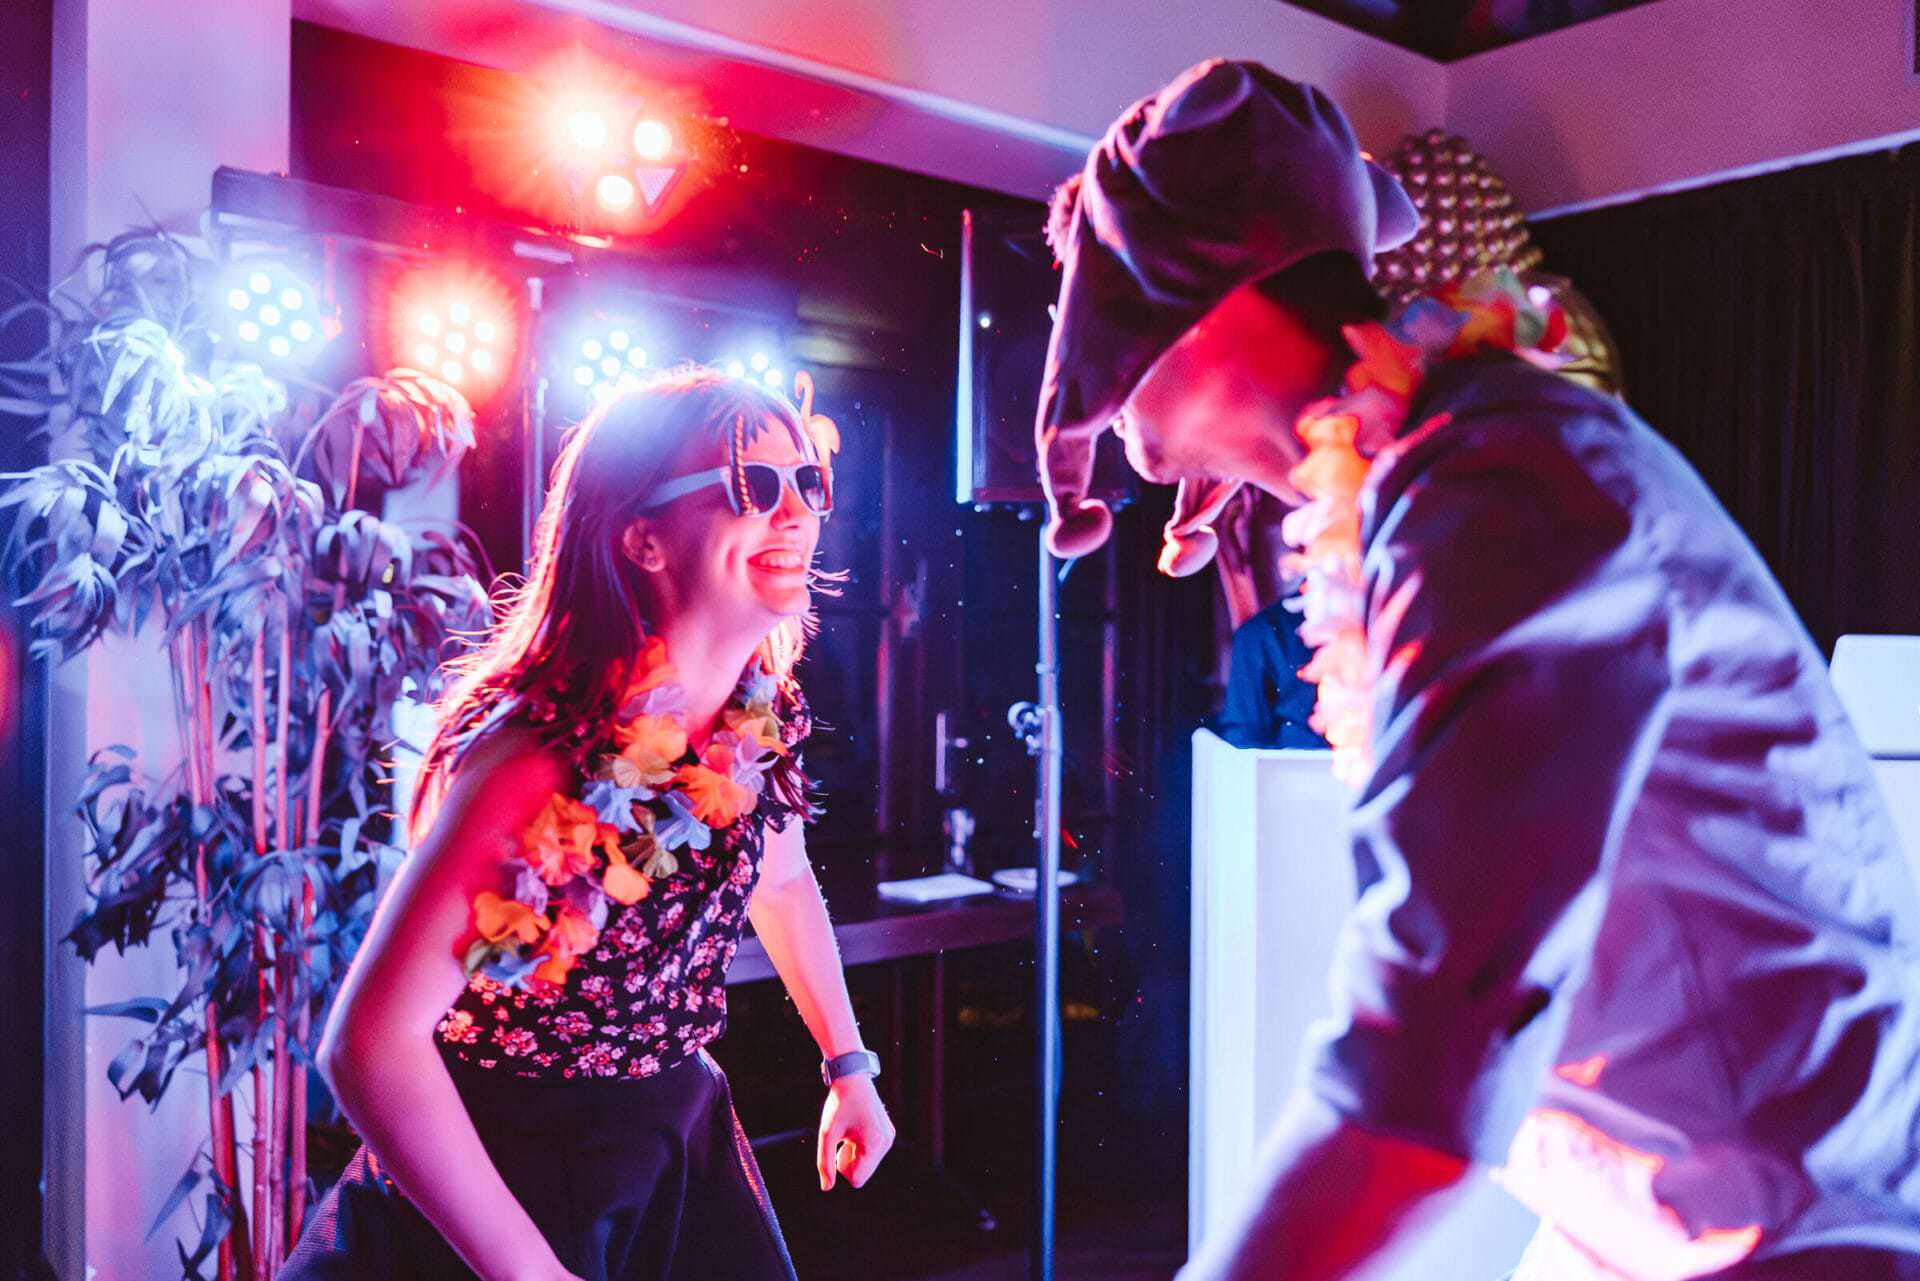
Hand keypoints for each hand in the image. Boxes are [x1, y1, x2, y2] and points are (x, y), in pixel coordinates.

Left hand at [817, 1072, 894, 1190]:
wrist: (852, 1078)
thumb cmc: (839, 1105)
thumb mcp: (827, 1133)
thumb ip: (825, 1162)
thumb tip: (826, 1188)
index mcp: (874, 1144)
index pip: (857, 1180)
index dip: (842, 1168)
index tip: (838, 1149)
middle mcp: (886, 1143)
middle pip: (863, 1173)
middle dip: (849, 1161)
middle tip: (843, 1140)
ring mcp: (889, 1138)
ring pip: (868, 1165)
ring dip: (854, 1154)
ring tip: (850, 1133)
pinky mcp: (888, 1133)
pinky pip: (873, 1154)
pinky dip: (862, 1147)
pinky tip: (857, 1129)